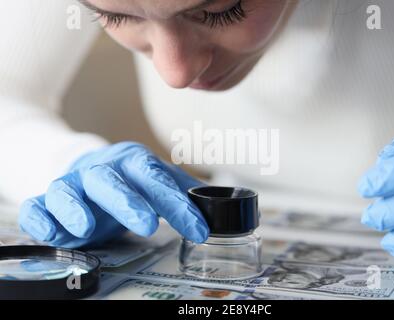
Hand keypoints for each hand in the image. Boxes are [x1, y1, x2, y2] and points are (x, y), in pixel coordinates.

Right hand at [19, 142, 208, 247]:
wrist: (89, 171)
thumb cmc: (128, 180)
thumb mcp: (156, 180)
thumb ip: (182, 189)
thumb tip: (216, 202)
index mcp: (132, 163)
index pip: (155, 178)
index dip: (176, 203)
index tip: (198, 228)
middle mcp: (100, 170)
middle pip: (110, 181)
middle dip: (127, 202)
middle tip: (148, 225)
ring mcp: (72, 184)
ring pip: (68, 190)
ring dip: (76, 208)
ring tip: (88, 228)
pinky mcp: (48, 201)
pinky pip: (37, 207)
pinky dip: (42, 218)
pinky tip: (53, 233)